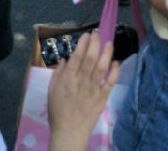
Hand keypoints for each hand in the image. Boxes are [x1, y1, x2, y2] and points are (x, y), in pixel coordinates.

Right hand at [47, 32, 119, 150]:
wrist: (69, 132)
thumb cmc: (58, 111)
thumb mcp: (51, 91)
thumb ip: (57, 73)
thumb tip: (65, 59)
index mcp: (68, 79)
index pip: (77, 56)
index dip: (83, 44)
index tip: (86, 34)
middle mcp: (81, 81)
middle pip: (90, 59)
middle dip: (95, 44)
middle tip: (97, 34)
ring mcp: (93, 89)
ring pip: (101, 68)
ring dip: (106, 54)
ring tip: (109, 43)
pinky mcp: (102, 98)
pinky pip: (110, 83)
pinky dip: (114, 72)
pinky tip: (116, 62)